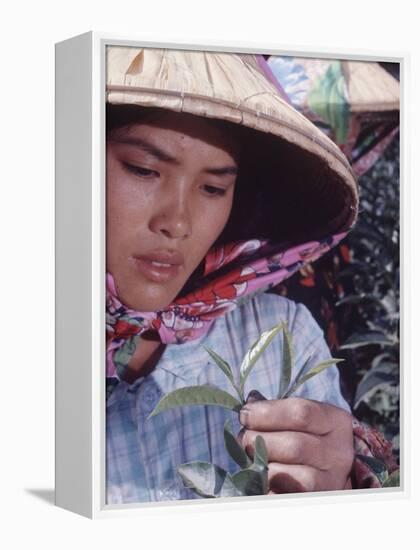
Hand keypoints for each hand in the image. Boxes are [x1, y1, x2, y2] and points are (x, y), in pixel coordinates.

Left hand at [237, 397, 353, 493]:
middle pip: (293, 446)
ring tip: (250, 457)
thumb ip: (275, 410)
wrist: (333, 470)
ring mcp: (328, 482)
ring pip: (286, 475)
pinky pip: (279, 497)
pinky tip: (257, 477)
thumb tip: (249, 405)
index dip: (267, 412)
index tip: (245, 414)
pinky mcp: (312, 501)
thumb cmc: (310, 436)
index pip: (301, 413)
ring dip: (259, 465)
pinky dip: (263, 487)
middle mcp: (337, 453)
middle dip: (258, 439)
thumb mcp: (303, 417)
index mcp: (335, 422)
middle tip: (245, 438)